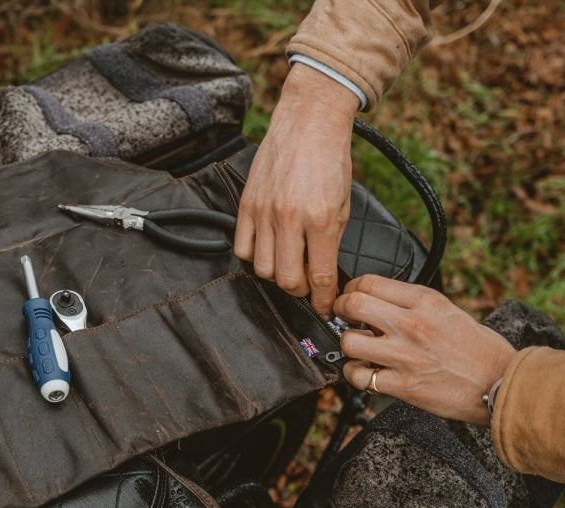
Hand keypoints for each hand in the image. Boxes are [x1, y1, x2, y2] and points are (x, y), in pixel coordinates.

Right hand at [234, 63, 358, 318]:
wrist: (309, 121)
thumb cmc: (330, 160)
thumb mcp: (344, 204)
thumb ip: (331, 242)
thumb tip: (325, 276)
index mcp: (321, 220)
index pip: (320, 277)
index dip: (322, 301)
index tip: (324, 307)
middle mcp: (290, 219)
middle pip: (287, 280)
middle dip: (300, 291)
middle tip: (308, 285)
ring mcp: (264, 212)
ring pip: (263, 269)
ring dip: (277, 274)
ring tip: (288, 264)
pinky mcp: (247, 205)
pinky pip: (243, 249)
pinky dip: (255, 257)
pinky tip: (268, 248)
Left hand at [333, 275, 516, 424]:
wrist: (500, 383)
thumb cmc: (478, 349)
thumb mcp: (448, 311)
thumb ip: (413, 305)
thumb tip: (380, 302)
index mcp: (425, 301)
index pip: (369, 282)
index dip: (351, 289)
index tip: (350, 297)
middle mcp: (412, 324)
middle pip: (353, 304)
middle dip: (340, 310)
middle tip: (343, 318)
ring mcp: (405, 355)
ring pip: (349, 341)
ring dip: (347, 345)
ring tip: (358, 349)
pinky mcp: (403, 385)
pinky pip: (359, 376)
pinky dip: (355, 375)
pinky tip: (364, 372)